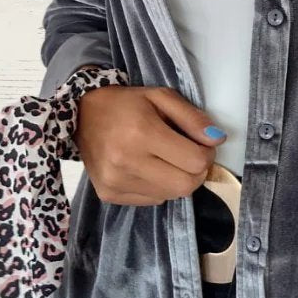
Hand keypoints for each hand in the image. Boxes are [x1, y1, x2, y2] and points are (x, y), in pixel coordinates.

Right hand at [74, 84, 226, 204]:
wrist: (80, 114)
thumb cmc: (126, 103)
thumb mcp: (161, 97)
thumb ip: (192, 118)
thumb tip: (217, 140)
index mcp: (142, 132)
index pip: (195, 161)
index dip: (207, 154)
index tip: (201, 144)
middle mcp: (127, 161)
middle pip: (186, 186)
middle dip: (196, 172)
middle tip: (189, 155)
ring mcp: (116, 182)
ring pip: (171, 195)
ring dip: (177, 179)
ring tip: (165, 159)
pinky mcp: (109, 194)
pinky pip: (152, 200)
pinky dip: (158, 187)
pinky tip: (147, 168)